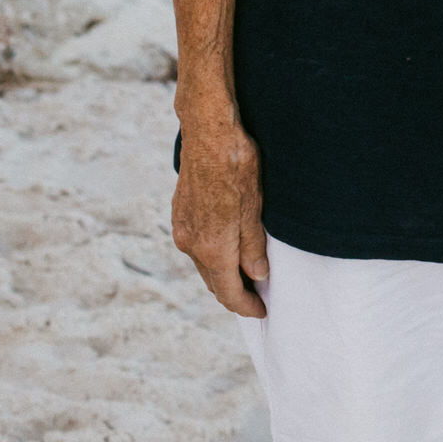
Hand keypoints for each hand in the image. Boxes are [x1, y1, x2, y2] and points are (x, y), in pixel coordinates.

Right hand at [173, 108, 270, 317]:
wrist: (207, 131)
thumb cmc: (235, 165)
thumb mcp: (254, 207)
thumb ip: (253, 246)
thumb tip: (258, 275)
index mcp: (212, 248)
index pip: (229, 293)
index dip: (247, 306)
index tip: (262, 310)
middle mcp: (192, 245)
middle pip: (214, 282)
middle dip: (236, 292)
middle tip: (258, 293)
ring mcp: (182, 229)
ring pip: (204, 265)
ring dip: (223, 273)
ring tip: (246, 271)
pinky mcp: (179, 214)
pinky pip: (196, 246)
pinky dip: (211, 255)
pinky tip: (226, 246)